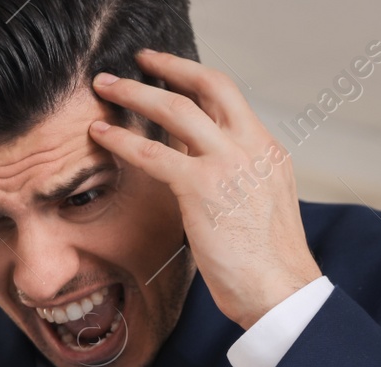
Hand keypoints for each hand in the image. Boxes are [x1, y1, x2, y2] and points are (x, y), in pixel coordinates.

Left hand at [88, 51, 320, 330]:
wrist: (280, 290)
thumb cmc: (266, 263)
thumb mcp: (255, 205)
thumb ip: (229, 178)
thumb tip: (191, 164)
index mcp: (267, 150)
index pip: (229, 98)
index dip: (195, 79)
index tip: (171, 72)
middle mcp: (251, 146)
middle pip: (208, 85)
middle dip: (169, 67)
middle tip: (138, 62)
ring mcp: (227, 163)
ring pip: (176, 109)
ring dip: (135, 93)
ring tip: (104, 87)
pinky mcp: (202, 187)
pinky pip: (153, 152)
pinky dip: (121, 139)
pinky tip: (100, 135)